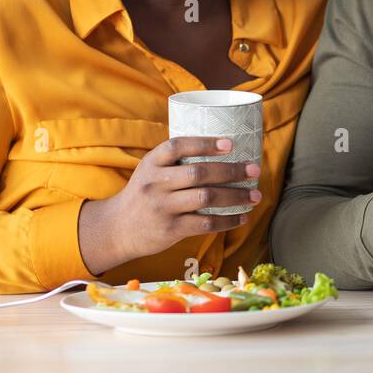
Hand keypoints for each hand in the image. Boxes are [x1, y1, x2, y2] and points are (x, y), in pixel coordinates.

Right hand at [77, 136, 261, 274]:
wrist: (117, 228)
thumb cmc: (144, 194)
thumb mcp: (150, 171)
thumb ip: (176, 161)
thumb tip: (223, 150)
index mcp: (152, 163)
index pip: (178, 146)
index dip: (205, 143)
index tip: (230, 143)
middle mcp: (155, 183)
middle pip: (199, 173)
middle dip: (231, 171)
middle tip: (254, 169)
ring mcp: (162, 207)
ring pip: (206, 198)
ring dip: (235, 196)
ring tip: (255, 195)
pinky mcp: (170, 229)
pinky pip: (205, 223)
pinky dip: (227, 221)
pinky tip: (241, 217)